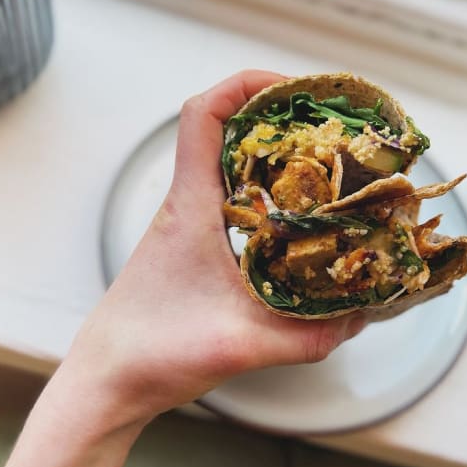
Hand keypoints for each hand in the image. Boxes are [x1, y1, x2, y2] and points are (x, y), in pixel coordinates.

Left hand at [64, 70, 365, 424]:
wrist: (108, 381)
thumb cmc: (151, 353)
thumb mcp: (240, 346)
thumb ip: (308, 337)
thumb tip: (357, 319)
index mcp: (190, 208)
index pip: (204, 116)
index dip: (246, 85)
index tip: (293, 89)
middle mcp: (187, 207)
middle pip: (224, 131)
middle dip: (276, 118)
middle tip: (325, 129)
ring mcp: (189, 228)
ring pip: (229, 167)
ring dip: (272, 158)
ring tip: (321, 169)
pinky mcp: (194, 251)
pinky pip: (232, 203)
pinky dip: (266, 197)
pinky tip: (296, 224)